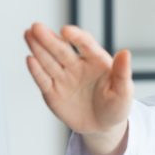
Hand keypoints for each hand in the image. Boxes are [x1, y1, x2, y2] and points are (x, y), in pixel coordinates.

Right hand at [23, 22, 132, 139]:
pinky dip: (36, 70)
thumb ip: (122, 72)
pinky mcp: (53, 92)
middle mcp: (77, 66)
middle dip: (49, 38)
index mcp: (97, 61)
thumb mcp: (124, 92)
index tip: (66, 31)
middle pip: (61, 49)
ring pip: (49, 61)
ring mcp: (64, 78)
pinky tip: (30, 59)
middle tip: (36, 27)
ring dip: (38, 48)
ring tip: (28, 34)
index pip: (85, 44)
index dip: (76, 36)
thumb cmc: (116, 106)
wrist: (103, 126)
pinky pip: (43, 80)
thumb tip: (126, 53)